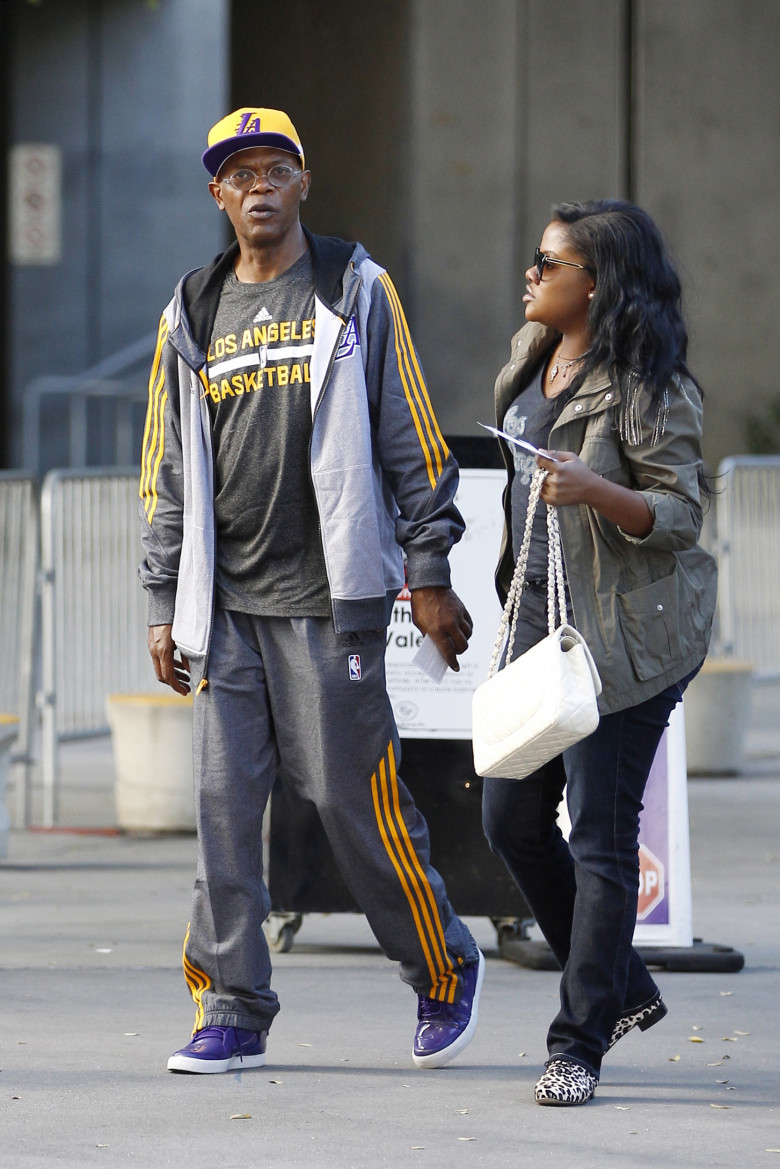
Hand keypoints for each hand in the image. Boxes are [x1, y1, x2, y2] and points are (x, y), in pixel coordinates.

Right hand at [148, 624, 190, 695]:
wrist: (164, 603)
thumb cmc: (178, 620)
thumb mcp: (185, 638)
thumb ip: (187, 656)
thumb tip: (189, 671)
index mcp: (163, 650)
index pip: (168, 675)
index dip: (176, 686)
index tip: (185, 692)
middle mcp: (155, 650)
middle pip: (162, 675)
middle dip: (174, 683)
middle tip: (186, 688)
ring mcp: (152, 647)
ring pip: (161, 667)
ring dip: (173, 675)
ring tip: (186, 678)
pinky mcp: (153, 643)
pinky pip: (160, 659)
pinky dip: (170, 665)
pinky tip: (180, 666)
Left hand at [410, 586, 472, 671]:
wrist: (428, 584)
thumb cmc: (421, 605)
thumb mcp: (419, 623)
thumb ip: (429, 635)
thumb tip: (439, 647)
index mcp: (436, 629)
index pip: (447, 651)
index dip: (452, 662)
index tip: (455, 668)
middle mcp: (449, 623)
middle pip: (462, 645)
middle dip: (459, 652)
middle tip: (455, 652)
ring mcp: (457, 616)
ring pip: (468, 635)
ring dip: (464, 641)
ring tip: (458, 641)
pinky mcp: (463, 609)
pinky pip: (470, 624)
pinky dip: (467, 630)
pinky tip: (462, 631)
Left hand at [537, 450, 652, 536]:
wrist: (595, 492)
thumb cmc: (584, 472)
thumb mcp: (573, 458)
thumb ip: (557, 454)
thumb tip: (540, 450)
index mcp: (562, 469)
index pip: (541, 461)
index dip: (540, 459)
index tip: (542, 458)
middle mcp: (557, 482)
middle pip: (539, 474)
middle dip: (543, 471)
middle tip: (552, 470)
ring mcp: (556, 494)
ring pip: (540, 486)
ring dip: (544, 482)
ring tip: (558, 480)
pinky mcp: (554, 502)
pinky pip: (542, 495)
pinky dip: (546, 491)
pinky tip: (558, 488)